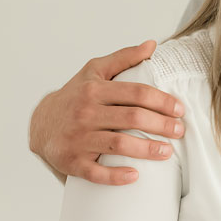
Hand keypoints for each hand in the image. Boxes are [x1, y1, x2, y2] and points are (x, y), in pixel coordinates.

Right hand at [28, 40, 184, 184]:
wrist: (41, 124)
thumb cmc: (75, 96)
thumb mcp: (95, 72)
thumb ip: (124, 58)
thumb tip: (152, 45)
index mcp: (94, 90)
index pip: (135, 93)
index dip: (161, 101)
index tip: (180, 109)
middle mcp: (86, 113)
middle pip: (131, 118)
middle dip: (161, 124)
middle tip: (180, 131)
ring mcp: (78, 138)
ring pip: (118, 144)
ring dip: (146, 149)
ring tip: (167, 152)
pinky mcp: (72, 161)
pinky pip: (96, 172)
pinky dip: (116, 176)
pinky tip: (135, 175)